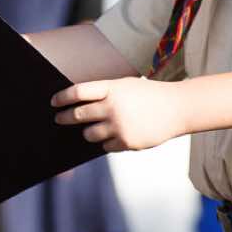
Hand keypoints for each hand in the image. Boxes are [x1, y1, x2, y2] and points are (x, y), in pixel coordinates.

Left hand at [52, 77, 186, 151]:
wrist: (178, 108)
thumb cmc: (149, 95)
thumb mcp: (126, 85)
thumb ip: (105, 93)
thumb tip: (78, 106)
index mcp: (112, 88)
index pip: (78, 92)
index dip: (62, 97)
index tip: (54, 102)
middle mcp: (113, 107)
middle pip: (78, 115)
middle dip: (65, 117)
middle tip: (59, 119)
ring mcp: (119, 126)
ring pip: (89, 134)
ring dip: (87, 133)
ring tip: (90, 130)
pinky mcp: (126, 142)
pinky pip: (105, 145)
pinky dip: (107, 141)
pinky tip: (116, 135)